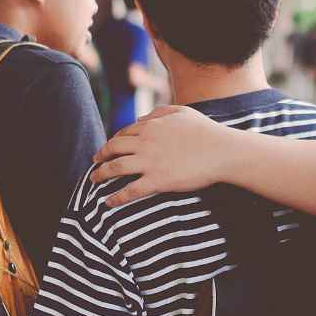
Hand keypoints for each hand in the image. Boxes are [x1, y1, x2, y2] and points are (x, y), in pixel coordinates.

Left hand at [92, 106, 237, 205]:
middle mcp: (145, 142)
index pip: (124, 133)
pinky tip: (108, 202)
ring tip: (93, 180)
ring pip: (115, 168)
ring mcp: (150, 162)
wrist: (222, 151)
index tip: (109, 148)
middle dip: (100, 155)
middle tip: (94, 162)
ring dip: (100, 175)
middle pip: (113, 148)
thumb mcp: (183, 112)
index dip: (113, 141)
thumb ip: (160, 112)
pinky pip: (130, 191)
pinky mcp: (157, 181)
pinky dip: (116, 198)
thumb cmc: (206, 131)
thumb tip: (142, 117)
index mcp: (151, 126)